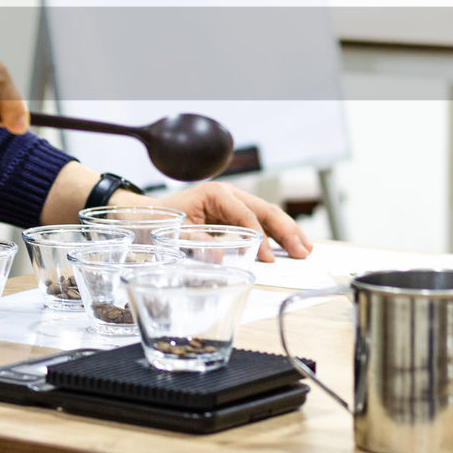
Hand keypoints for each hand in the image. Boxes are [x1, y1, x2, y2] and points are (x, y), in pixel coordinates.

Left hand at [131, 180, 311, 261]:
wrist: (145, 215)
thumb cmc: (159, 220)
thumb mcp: (176, 232)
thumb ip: (199, 243)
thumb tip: (223, 257)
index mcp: (216, 193)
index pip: (246, 216)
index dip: (259, 238)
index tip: (268, 258)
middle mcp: (228, 194)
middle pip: (265, 211)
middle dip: (286, 231)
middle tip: (303, 251)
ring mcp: (233, 203)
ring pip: (267, 215)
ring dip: (287, 231)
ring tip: (306, 249)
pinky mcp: (233, 214)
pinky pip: (260, 222)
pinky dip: (276, 234)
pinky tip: (290, 245)